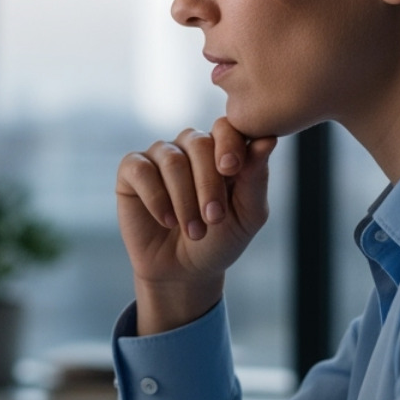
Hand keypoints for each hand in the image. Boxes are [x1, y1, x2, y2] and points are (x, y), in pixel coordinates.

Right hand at [115, 118, 276, 333]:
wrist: (184, 271)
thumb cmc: (220, 240)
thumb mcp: (248, 215)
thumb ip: (256, 178)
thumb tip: (267, 140)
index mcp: (222, 149)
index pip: (226, 127)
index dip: (228, 144)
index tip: (231, 170)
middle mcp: (190, 146)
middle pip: (199, 144)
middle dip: (208, 184)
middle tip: (214, 219)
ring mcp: (160, 155)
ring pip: (172, 160)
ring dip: (184, 200)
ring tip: (194, 231)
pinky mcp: (132, 170)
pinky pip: (141, 170)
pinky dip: (156, 198)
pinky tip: (166, 220)